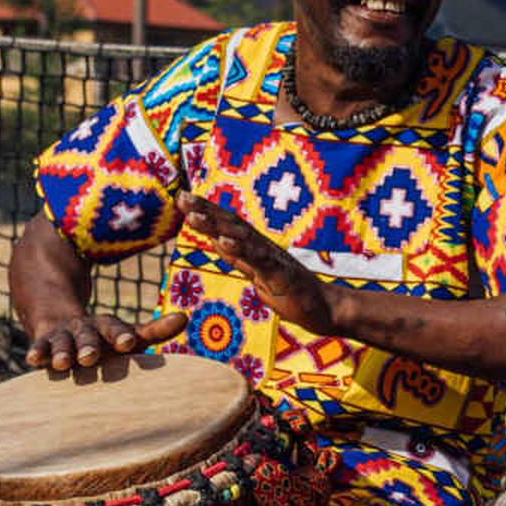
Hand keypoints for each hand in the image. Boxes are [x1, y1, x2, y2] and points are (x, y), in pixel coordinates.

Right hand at [25, 304, 155, 372]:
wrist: (59, 319)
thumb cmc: (103, 338)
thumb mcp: (126, 334)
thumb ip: (154, 330)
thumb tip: (185, 317)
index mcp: (107, 327)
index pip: (115, 330)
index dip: (121, 335)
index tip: (128, 343)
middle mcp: (85, 330)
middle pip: (87, 336)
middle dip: (89, 346)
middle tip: (90, 357)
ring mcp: (62, 336)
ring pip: (62, 343)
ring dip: (61, 351)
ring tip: (61, 363)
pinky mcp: (42, 344)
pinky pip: (39, 348)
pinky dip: (36, 353)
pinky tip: (32, 361)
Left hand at [180, 203, 339, 331]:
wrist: (323, 309)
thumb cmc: (291, 292)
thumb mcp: (257, 273)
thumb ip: (238, 256)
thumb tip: (217, 240)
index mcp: (255, 247)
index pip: (227, 224)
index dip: (206, 210)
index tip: (183, 197)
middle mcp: (262, 247)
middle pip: (231, 224)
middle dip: (205, 210)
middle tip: (182, 196)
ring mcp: (271, 258)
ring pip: (240, 238)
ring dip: (216, 225)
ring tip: (194, 216)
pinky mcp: (280, 274)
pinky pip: (258, 260)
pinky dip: (240, 250)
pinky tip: (222, 242)